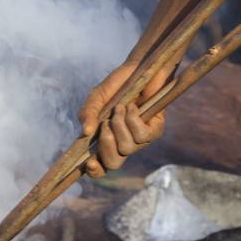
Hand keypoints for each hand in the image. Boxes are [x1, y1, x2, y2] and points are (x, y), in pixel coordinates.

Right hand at [77, 60, 172, 176]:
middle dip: (107, 147)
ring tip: (120, 108)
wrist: (140, 69)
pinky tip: (133, 107)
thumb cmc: (117, 86)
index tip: (89, 163)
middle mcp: (124, 144)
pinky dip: (133, 120)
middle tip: (105, 125)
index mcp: (107, 140)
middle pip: (114, 164)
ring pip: (127, 148)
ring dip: (120, 126)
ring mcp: (140, 140)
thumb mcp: (97, 97)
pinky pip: (142, 136)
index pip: (101, 166)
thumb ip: (88, 113)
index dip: (95, 171)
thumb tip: (85, 133)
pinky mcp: (155, 131)